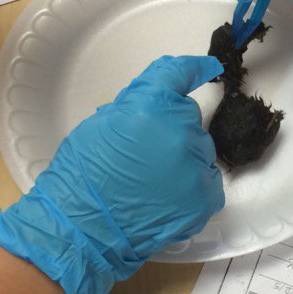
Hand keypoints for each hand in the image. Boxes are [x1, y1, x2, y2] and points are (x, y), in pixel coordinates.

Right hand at [0, 55, 224, 293]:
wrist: (83, 226)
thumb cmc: (83, 177)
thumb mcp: (103, 122)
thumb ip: (139, 102)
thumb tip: (164, 93)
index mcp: (150, 107)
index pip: (180, 75)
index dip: (195, 68)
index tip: (209, 67)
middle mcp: (179, 132)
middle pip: (189, 118)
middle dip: (171, 129)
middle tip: (143, 154)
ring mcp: (195, 167)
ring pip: (199, 150)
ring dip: (182, 159)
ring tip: (150, 182)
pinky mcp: (204, 198)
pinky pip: (207, 181)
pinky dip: (192, 186)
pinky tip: (164, 197)